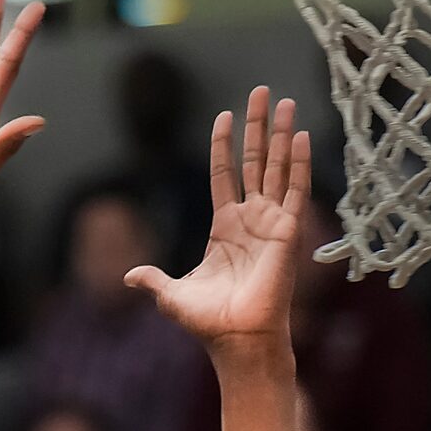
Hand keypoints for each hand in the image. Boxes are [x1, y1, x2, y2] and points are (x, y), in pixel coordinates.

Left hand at [125, 88, 310, 345]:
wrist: (236, 339)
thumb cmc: (208, 322)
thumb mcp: (172, 295)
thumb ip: (153, 279)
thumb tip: (129, 276)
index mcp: (224, 229)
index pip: (224, 175)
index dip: (223, 146)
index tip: (223, 116)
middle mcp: (251, 220)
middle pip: (255, 161)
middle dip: (257, 126)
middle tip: (261, 91)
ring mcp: (271, 223)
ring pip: (277, 168)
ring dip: (282, 134)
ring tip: (286, 100)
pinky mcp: (287, 232)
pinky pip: (295, 191)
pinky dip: (298, 164)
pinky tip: (301, 136)